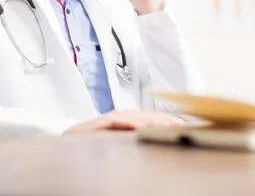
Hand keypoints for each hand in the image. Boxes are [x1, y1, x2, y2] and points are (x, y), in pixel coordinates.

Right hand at [62, 109, 185, 133]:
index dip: (168, 120)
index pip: (152, 117)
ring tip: (164, 126)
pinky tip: (138, 126)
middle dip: (164, 120)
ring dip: (150, 121)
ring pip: (135, 117)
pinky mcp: (101, 122)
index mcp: (130, 119)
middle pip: (147, 116)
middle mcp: (123, 115)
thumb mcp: (120, 138)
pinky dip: (128, 122)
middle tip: (178, 125)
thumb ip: (135, 135)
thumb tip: (154, 137)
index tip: (183, 125)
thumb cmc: (97, 138)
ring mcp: (112, 117)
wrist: (72, 137)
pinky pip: (117, 121)